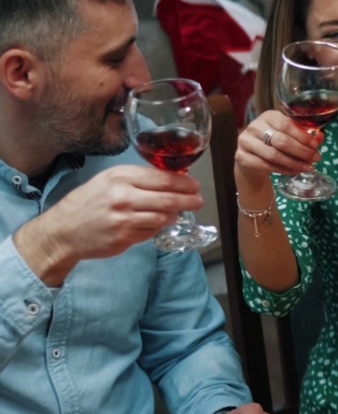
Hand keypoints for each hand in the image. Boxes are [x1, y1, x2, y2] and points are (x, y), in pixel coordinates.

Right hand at [14, 164, 202, 284]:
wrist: (63, 231)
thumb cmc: (88, 203)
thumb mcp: (109, 180)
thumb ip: (138, 179)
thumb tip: (172, 179)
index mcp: (121, 176)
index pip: (163, 178)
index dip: (184, 183)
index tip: (195, 186)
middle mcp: (124, 195)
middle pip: (169, 198)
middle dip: (189, 200)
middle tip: (198, 201)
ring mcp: (125, 218)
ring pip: (164, 216)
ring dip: (173, 215)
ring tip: (173, 213)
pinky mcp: (125, 237)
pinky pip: (152, 231)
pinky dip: (157, 227)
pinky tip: (152, 224)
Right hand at [234, 110, 321, 189]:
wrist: (251, 158)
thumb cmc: (274, 143)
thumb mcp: (288, 135)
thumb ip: (304, 135)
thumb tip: (320, 137)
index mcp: (268, 116)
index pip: (286, 124)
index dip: (303, 136)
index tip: (316, 145)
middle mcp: (255, 126)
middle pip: (281, 141)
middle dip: (302, 151)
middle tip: (316, 158)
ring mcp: (245, 141)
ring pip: (274, 155)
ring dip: (295, 163)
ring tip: (309, 167)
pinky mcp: (241, 157)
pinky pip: (266, 165)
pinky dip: (284, 169)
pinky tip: (295, 171)